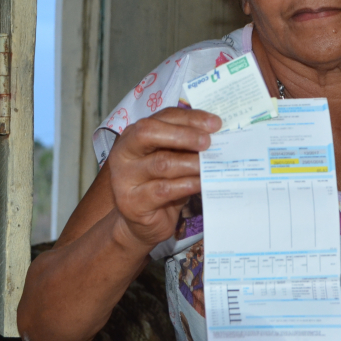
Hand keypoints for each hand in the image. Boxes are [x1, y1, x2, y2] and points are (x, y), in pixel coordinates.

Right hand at [106, 107, 219, 249]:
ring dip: (191, 163)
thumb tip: (216, 134)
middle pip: (149, 133)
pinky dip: (187, 185)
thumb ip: (185, 145)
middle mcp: (124, 153)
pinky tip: (201, 183)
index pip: (163, 117)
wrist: (143, 223)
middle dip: (184, 135)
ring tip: (211, 165)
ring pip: (161, 163)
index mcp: (134, 135)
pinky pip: (163, 190)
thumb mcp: (172, 160)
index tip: (215, 124)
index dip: (190, 118)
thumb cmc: (161, 185)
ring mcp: (124, 178)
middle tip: (208, 143)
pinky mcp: (131, 202)